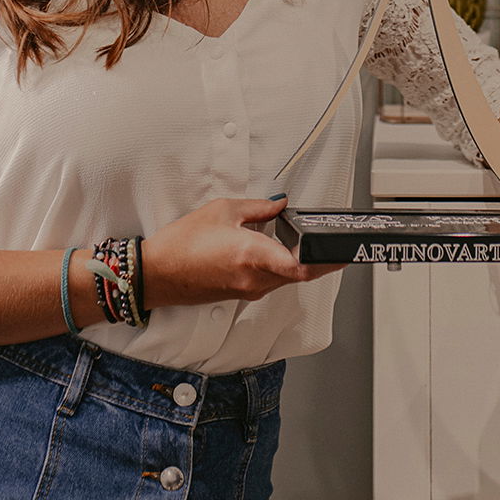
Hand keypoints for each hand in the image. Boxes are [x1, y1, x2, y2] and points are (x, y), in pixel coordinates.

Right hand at [140, 195, 343, 310]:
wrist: (157, 274)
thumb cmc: (182, 245)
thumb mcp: (222, 211)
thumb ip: (258, 208)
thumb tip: (280, 205)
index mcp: (253, 255)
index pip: (303, 266)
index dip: (327, 261)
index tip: (342, 252)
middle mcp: (256, 279)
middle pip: (301, 274)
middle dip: (319, 260)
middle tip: (331, 244)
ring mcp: (249, 290)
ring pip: (287, 279)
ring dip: (298, 264)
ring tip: (303, 243)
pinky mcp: (242, 295)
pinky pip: (271, 282)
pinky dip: (280, 268)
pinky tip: (274, 252)